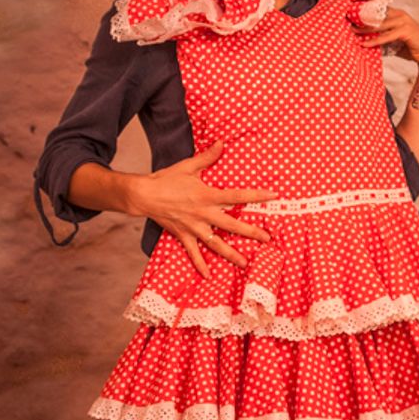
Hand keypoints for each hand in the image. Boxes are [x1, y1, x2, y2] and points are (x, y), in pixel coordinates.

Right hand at [131, 139, 277, 279]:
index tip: (274, 197)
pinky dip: (200, 265)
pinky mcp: (183, 235)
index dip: (257, 195)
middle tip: (268, 239)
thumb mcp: (189, 166)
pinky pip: (193, 253)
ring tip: (245, 263)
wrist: (144, 195)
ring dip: (231, 254)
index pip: (238, 195)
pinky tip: (209, 276)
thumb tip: (222, 143)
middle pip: (232, 225)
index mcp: (207, 195)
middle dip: (251, 232)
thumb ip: (208, 157)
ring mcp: (194, 227)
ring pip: (216, 244)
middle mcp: (204, 214)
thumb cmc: (167, 179)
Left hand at [353, 8, 418, 66]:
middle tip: (346, 19)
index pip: (378, 9)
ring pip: (379, 24)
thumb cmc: (411, 47)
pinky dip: (374, 40)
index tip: (350, 11)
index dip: (364, 9)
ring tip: (351, 31)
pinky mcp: (405, 31)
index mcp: (397, 14)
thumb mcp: (394, 40)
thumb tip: (366, 41)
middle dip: (361, 17)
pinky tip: (364, 44)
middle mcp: (399, 15)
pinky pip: (385, 36)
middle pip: (376, 14)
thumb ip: (383, 38)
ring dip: (364, 28)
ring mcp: (403, 21)